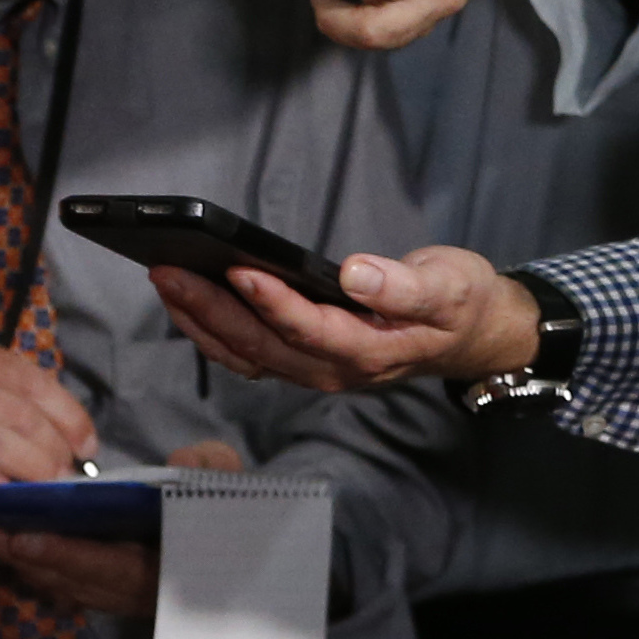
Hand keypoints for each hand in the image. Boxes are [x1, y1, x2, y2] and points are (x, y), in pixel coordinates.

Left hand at [0, 439, 239, 616]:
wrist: (244, 555)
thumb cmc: (234, 513)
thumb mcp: (231, 483)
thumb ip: (210, 468)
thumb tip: (179, 461)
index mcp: (176, 570)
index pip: (116, 569)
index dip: (69, 556)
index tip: (26, 538)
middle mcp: (151, 597)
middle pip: (85, 585)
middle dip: (38, 561)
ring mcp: (138, 604)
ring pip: (79, 591)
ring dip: (37, 569)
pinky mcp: (127, 599)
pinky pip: (82, 592)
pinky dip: (51, 575)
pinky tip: (23, 554)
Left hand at [148, 246, 534, 393]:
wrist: (471, 335)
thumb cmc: (461, 305)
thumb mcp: (450, 287)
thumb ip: (404, 286)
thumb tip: (357, 274)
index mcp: (368, 350)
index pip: (308, 328)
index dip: (271, 301)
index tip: (238, 267)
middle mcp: (334, 369)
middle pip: (260, 345)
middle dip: (210, 309)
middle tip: (168, 271)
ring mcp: (316, 370)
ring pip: (246, 355)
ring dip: (202, 322)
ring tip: (166, 281)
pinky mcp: (305, 361)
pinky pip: (250, 354)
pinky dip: (215, 331)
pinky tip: (190, 302)